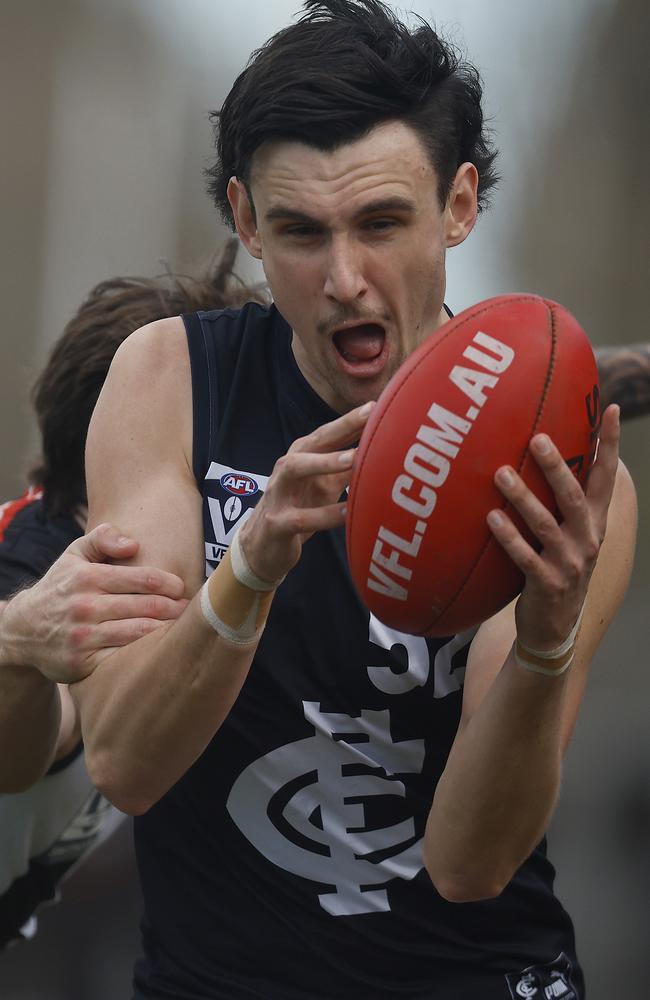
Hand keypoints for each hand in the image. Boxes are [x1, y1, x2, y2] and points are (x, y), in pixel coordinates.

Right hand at [0, 523, 187, 681]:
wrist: (22, 630)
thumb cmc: (61, 587)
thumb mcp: (74, 555)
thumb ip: (102, 538)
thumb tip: (133, 544)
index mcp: (88, 577)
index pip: (143, 578)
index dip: (170, 584)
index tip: (183, 588)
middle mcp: (85, 606)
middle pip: (146, 606)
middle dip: (174, 608)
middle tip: (192, 611)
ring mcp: (83, 636)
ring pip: (137, 633)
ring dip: (165, 631)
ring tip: (183, 629)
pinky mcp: (81, 662)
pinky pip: (121, 658)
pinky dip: (143, 654)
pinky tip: (159, 650)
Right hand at [238, 401, 373, 582]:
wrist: (261, 547)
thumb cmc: (298, 509)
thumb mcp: (324, 485)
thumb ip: (347, 468)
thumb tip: (382, 448)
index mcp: (302, 456)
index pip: (330, 432)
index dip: (354, 417)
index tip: (380, 402)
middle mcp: (288, 468)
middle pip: (314, 440)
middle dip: (341, 425)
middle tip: (370, 414)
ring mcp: (278, 494)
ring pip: (296, 468)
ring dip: (325, 461)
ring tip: (354, 458)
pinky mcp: (277, 524)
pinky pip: (302, 518)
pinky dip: (327, 515)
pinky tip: (350, 513)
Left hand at [486, 405, 619, 650]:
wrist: (555, 629)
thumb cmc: (556, 569)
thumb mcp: (570, 536)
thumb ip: (563, 502)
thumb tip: (544, 454)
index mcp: (595, 523)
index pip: (606, 478)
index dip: (610, 445)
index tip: (612, 410)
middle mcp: (587, 540)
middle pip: (575, 496)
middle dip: (558, 467)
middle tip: (537, 438)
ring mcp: (569, 564)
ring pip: (546, 525)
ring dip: (522, 498)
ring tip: (500, 474)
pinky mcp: (547, 584)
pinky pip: (525, 557)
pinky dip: (508, 538)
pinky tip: (490, 519)